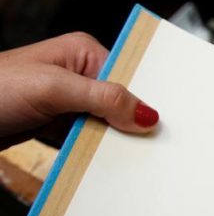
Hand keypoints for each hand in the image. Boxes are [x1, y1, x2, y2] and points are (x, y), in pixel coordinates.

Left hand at [0, 32, 158, 148]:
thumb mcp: (53, 88)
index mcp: (83, 53)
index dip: (145, 102)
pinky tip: (103, 163)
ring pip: (107, 126)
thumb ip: (103, 98)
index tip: (158, 127)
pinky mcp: (59, 126)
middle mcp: (79, 76)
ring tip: (126, 159)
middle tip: (146, 149)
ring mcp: (69, 102)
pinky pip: (88, 141)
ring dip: (112, 143)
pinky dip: (95, 153)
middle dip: (130, 126)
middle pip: (121, 105)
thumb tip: (147, 113)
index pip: (130, 77)